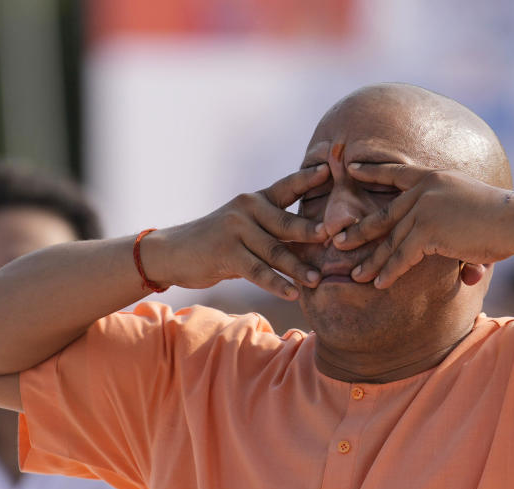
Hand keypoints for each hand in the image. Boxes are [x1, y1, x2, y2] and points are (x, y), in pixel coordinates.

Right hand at [158, 165, 329, 298]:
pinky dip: (276, 284)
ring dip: (298, 268)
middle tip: (339, 235)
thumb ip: (276, 230)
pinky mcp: (226, 252)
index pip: (289, 187)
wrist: (174, 252)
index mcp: (257, 200)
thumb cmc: (220, 242)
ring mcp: (236, 229)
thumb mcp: (247, 228)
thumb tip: (318, 239)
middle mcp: (248, 209)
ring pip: (275, 251)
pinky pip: (257, 271)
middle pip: (288, 222)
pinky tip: (292, 294)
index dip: (310, 178)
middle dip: (314, 230)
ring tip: (317, 279)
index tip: (332, 169)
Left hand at [333, 163, 513, 287]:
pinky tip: (379, 284)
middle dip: (358, 229)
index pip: (395, 172)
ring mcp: (423, 208)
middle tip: (336, 240)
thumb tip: (450, 247)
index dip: (372, 171)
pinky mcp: (427, 230)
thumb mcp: (470, 203)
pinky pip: (403, 255)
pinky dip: (390, 272)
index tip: (351, 169)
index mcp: (433, 177)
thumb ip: (450, 216)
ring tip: (354, 275)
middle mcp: (423, 189)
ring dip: (372, 260)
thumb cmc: (501, 218)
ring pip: (390, 239)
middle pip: (383, 213)